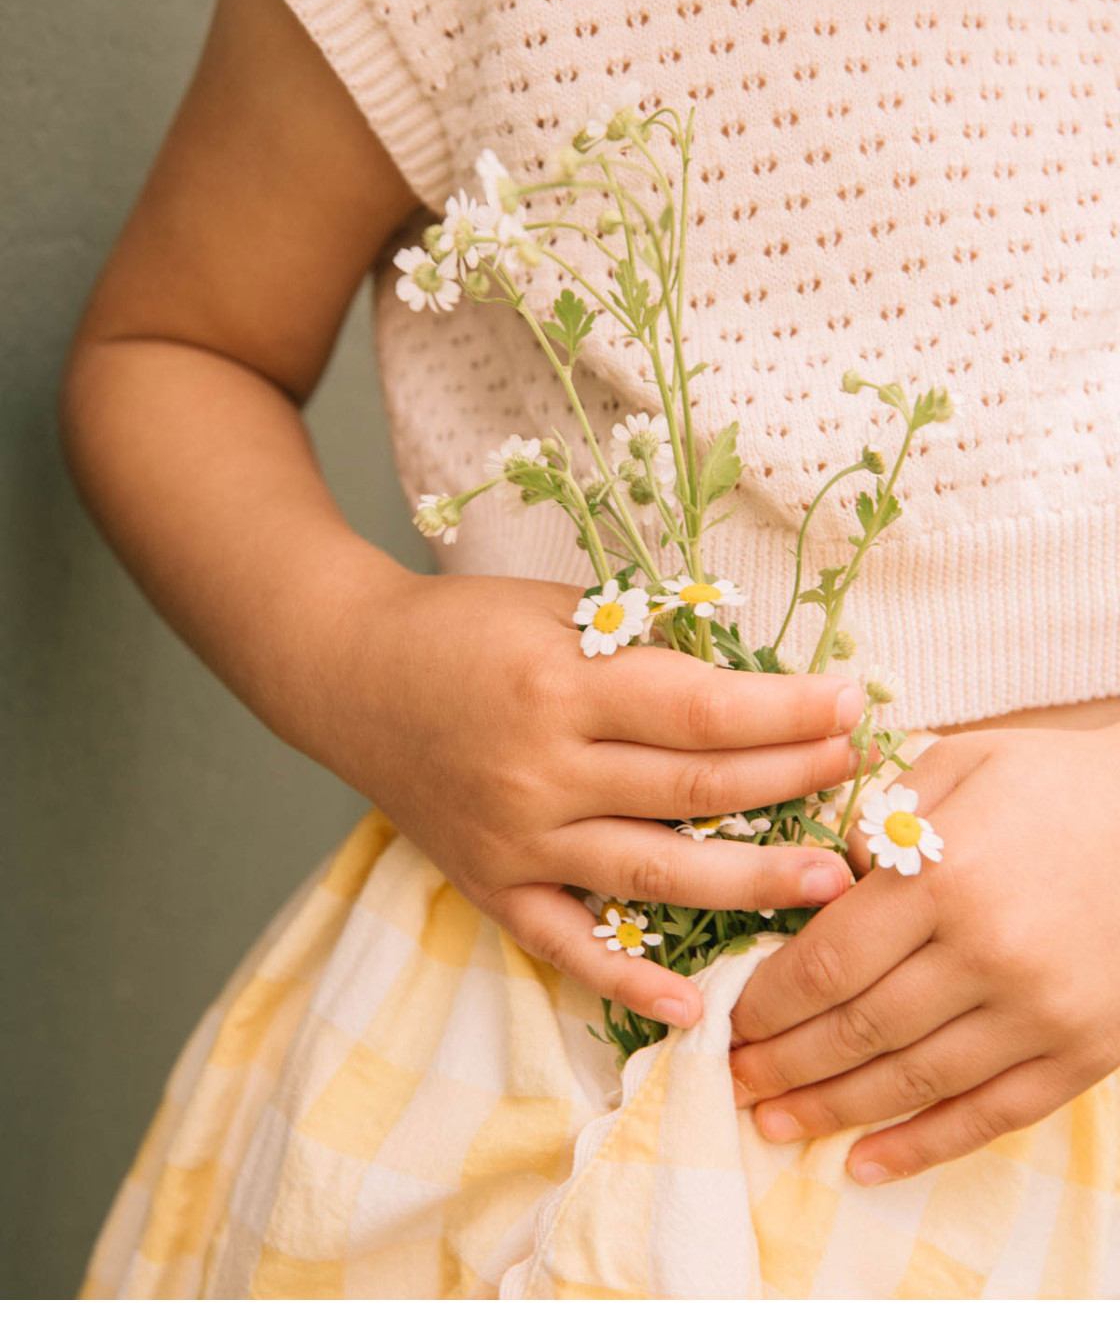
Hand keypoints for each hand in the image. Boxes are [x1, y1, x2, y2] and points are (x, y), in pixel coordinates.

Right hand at [319, 569, 862, 1030]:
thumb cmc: (459, 628)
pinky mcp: (492, 885)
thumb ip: (641, 643)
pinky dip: (626, 981)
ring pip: (652, 875)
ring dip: (749, 883)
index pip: (701, 710)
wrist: (348, 673)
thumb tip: (746, 677)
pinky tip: (693, 1004)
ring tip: (830, 882)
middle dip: (791, 781)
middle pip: (694, 792)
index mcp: (561, 687)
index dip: (787, 711)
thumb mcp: (553, 608)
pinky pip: (566, 945)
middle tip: (861, 776)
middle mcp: (541, 772)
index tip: (850, 704)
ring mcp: (516, 840)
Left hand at [728, 724, 1119, 1181]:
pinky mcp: (1087, 1051)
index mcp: (945, 876)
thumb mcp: (959, 763)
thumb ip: (880, 820)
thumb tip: (822, 883)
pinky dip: (924, 1147)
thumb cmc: (1056, 781)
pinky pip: (993, 1115)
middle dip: (784, 1061)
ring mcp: (1042, 1012)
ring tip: (773, 1123)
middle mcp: (989, 953)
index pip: (828, 961)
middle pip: (858, 1028)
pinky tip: (866, 1164)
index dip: (769, 1001)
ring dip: (833, 1111)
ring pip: (914, 1081)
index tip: (731, 1018)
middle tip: (732, 1079)